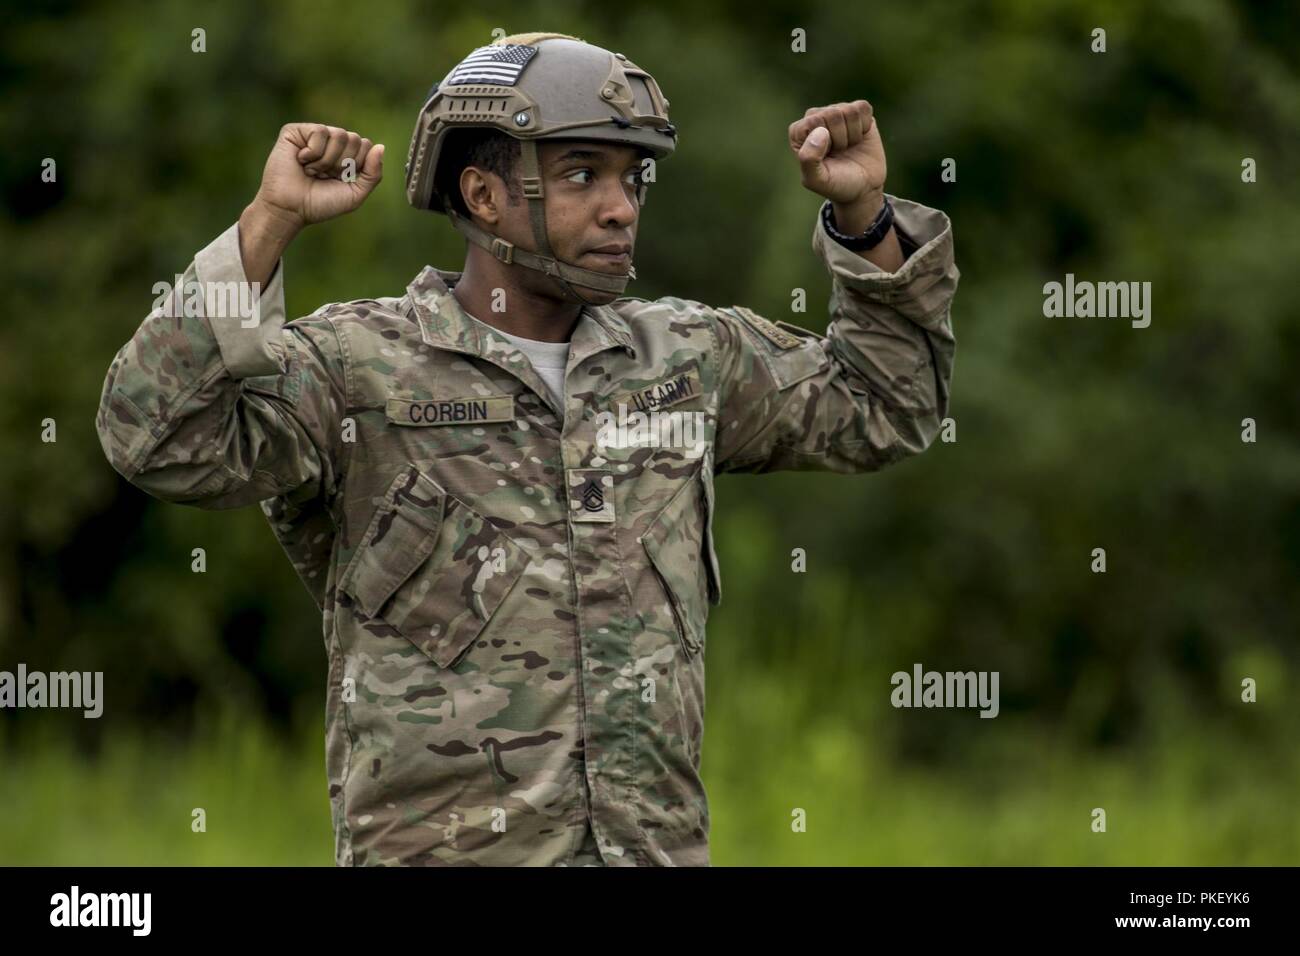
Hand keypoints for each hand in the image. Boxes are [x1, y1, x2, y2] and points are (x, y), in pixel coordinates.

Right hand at [253, 123, 384, 229]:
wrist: (291, 209)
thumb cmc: (320, 203)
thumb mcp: (355, 194)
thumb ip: (373, 173)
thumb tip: (381, 146)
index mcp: (345, 155)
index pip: (366, 146)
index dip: (355, 166)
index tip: (339, 179)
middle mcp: (330, 142)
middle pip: (354, 139)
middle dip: (342, 164)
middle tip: (324, 175)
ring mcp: (313, 135)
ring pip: (339, 134)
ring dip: (327, 160)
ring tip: (312, 170)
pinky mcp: (295, 131)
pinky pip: (320, 131)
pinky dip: (313, 152)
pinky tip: (301, 160)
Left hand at [789, 101, 884, 205]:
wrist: (863, 188)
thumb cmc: (836, 183)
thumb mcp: (817, 180)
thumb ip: (808, 159)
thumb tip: (821, 131)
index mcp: (799, 132)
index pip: (814, 121)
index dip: (827, 142)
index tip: (827, 157)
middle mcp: (815, 118)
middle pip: (833, 114)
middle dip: (841, 138)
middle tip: (839, 153)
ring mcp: (836, 112)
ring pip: (849, 111)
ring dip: (853, 134)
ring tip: (847, 147)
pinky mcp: (856, 111)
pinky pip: (863, 108)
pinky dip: (865, 126)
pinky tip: (858, 138)